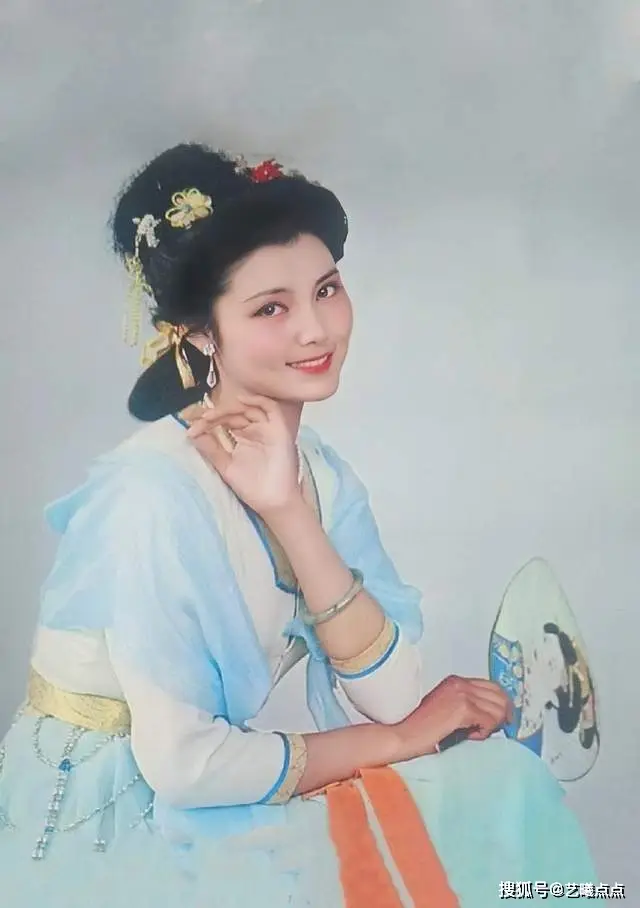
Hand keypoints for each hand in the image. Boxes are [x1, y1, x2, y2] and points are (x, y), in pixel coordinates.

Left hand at [186, 393, 301, 516]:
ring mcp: (268, 429)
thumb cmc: (252, 487)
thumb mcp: (226, 466)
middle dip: (214, 415)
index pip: (225, 421)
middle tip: (198, 421)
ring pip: (249, 408)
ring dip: (229, 408)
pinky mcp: (279, 430)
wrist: (272, 502)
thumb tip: (192, 434)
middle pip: (235, 413)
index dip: (208, 421)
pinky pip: (271, 408)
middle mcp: (257, 430)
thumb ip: (212, 449)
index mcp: (244, 437)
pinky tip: (239, 401)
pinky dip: (257, 400)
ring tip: (211, 416)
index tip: (191, 428)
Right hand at [392, 675, 512, 761]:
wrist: (404, 736)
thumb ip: (468, 705)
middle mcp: (460, 683)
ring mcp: (462, 694)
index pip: (493, 687)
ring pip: (498, 709)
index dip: (502, 704)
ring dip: (491, 725)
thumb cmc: (422, 729)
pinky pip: (490, 721)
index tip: (502, 721)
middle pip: (500, 696)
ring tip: (474, 734)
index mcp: (456, 681)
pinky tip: (470, 736)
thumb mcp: (447, 709)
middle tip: (489, 731)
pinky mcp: (463, 708)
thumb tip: (493, 717)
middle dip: (500, 715)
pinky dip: (484, 732)